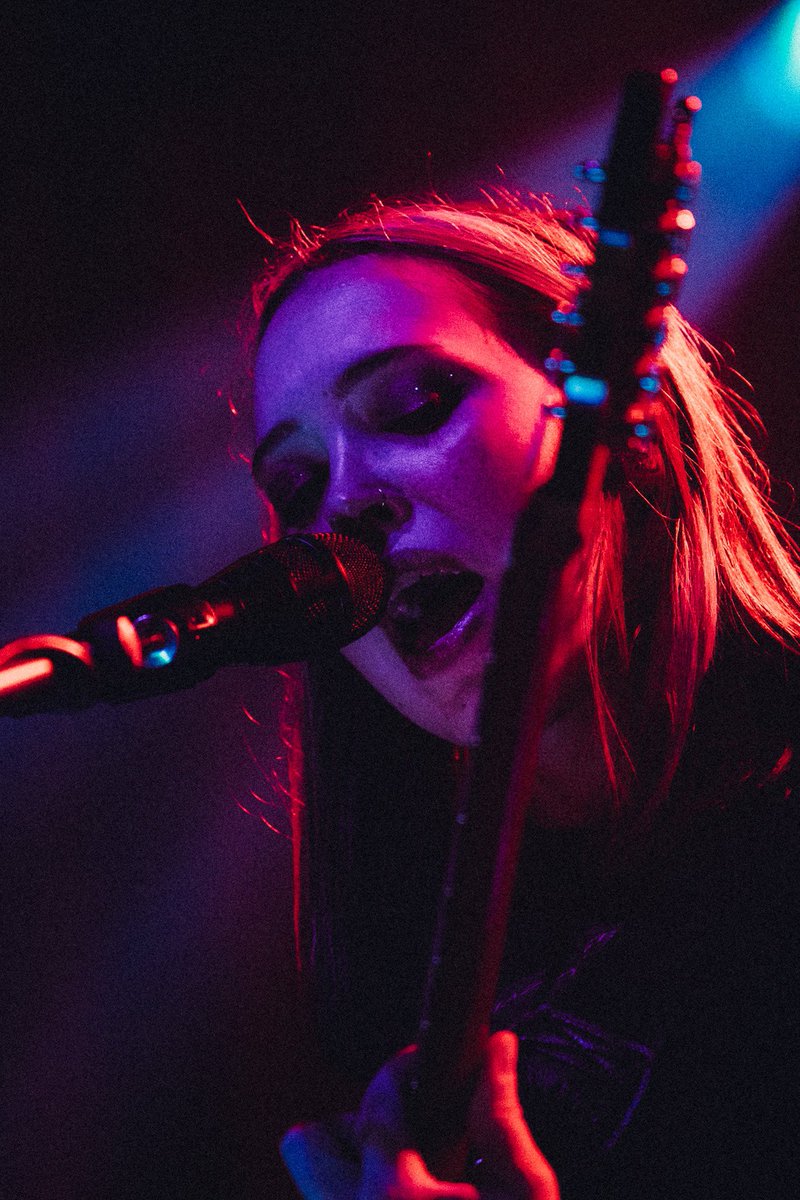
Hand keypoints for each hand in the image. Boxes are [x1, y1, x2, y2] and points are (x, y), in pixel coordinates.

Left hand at [280, 1031, 559, 1198]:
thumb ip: (502, 1121)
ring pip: (315, 1188)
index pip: (379, 1100)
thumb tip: (498, 1049)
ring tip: (417, 1190)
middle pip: (307, 1143)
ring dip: (356, 1174)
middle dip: (355, 1126)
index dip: (405, 1068)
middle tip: (411, 1139)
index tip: (427, 1065)